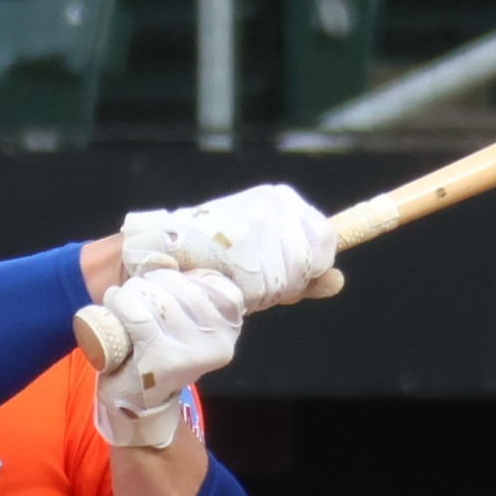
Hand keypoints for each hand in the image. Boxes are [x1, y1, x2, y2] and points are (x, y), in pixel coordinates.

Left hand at [91, 270, 242, 448]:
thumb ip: (196, 293)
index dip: (183, 274)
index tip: (164, 283)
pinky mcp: (165, 361)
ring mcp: (194, 353)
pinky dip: (121, 304)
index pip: (214, 280)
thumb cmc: (161, 350)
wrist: (139, 399)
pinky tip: (115, 303)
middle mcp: (220, 341)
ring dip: (133, 290)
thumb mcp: (189, 321)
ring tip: (124, 297)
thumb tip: (177, 249)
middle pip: (183, 287)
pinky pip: (139, 317)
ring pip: (160, 298)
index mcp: (230, 326)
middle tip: (137, 288)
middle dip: (153, 280)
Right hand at [120, 184, 341, 312]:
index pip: (326, 241)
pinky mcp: (242, 236)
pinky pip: (264, 283)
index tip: (273, 273)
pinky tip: (223, 281)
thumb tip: (339, 281)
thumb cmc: (211, 261)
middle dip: (280, 284)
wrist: (156, 252)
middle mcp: (274, 203)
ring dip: (260, 291)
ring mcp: (259, 216)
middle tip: (243, 278)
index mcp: (283, 201)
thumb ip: (305, 274)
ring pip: (285, 277)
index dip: (305, 269)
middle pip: (307, 264)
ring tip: (228, 278)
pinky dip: (246, 294)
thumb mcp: (265, 266)